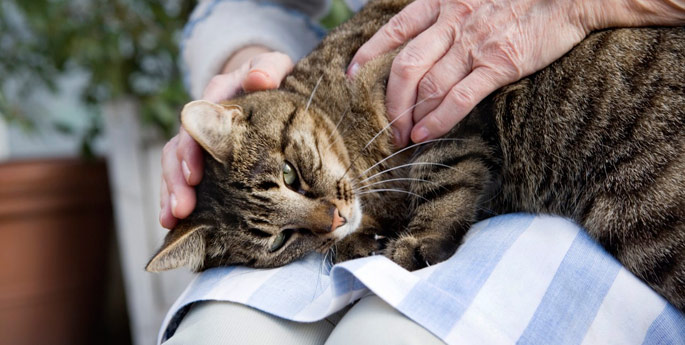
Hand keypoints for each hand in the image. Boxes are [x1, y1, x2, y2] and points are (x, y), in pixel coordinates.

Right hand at [159, 47, 293, 228]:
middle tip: (182, 208)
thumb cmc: (271, 76)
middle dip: (177, 180)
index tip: (195, 174)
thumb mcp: (274, 66)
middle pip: (178, 149)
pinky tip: (173, 223)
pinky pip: (184, 180)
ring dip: (170, 194)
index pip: (195, 122)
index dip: (192, 148)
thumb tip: (259, 78)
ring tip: (171, 220)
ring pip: (175, 168)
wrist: (265, 82)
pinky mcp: (204, 160)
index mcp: (215, 97)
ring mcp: (199, 142)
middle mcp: (200, 121)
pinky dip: (175, 199)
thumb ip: (267, 68)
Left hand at [348, 0, 589, 146]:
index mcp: (444, 2)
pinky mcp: (499, 64)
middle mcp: (453, 23)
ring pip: (427, 85)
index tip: (353, 75)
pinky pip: (460, 97)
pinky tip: (426, 135)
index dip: (369, 54)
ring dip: (409, 116)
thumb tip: (428, 38)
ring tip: (401, 137)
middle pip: (405, 67)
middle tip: (385, 124)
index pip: (395, 30)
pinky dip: (438, 119)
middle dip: (390, 101)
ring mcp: (474, 44)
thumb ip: (449, 14)